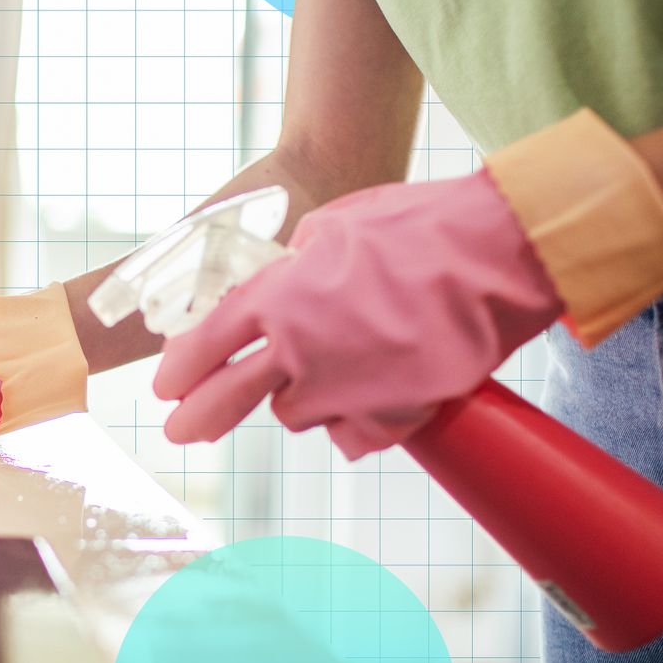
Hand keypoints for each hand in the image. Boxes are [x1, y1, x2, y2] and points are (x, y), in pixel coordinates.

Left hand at [152, 169, 562, 457]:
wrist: (495, 258)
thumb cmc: (417, 230)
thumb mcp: (334, 228)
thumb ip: (293, 266)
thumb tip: (277, 284)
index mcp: (278, 297)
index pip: (207, 342)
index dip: (181, 369)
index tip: (166, 386)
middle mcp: (299, 351)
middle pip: (228, 399)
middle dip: (198, 417)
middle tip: (180, 430)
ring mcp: (343, 391)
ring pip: (293, 415)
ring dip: (298, 399)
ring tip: (332, 368)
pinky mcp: (387, 418)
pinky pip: (348, 434)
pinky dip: (351, 419)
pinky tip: (370, 392)